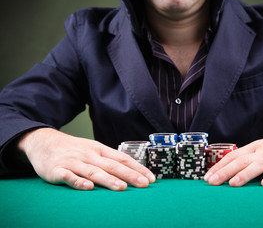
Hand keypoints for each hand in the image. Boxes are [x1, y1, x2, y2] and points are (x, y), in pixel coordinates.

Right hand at [17, 128, 155, 190]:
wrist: (44, 142)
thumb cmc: (74, 149)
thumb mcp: (93, 150)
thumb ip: (109, 160)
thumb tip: (131, 170)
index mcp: (100, 150)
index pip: (122, 159)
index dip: (137, 168)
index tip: (151, 178)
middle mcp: (89, 155)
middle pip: (112, 165)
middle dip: (129, 175)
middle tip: (144, 184)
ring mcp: (73, 162)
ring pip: (93, 171)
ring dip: (108, 179)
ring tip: (121, 187)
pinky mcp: (57, 170)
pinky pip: (69, 177)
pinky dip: (78, 182)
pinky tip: (88, 187)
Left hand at [204, 129, 262, 186]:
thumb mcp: (261, 150)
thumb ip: (247, 159)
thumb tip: (226, 170)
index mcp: (254, 148)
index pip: (232, 157)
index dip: (219, 167)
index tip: (207, 178)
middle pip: (241, 161)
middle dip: (225, 172)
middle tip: (212, 182)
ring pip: (259, 165)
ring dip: (245, 174)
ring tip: (233, 184)